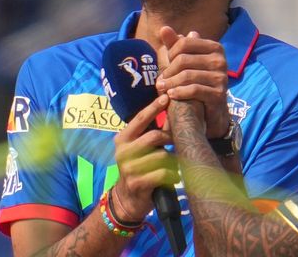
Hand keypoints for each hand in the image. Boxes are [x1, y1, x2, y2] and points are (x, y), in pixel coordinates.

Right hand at [112, 94, 179, 220]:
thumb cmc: (139, 168)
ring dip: (171, 161)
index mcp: (123, 139)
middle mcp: (123, 151)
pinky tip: (171, 178)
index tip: (166, 97)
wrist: (127, 199)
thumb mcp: (139, 149)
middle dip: (169, 138)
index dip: (153, 107)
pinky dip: (172, 175)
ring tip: (171, 166)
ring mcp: (129, 168)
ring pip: (162, 155)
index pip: (139, 119)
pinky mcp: (137, 183)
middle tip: (175, 143)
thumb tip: (170, 111)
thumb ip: (150, 132)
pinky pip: (163, 173)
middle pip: (154, 136)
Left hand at [156, 26, 229, 138]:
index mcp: (214, 47)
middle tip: (160, 82)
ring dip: (170, 84)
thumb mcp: (185, 63)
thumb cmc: (196, 83)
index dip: (170, 53)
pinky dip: (179, 92)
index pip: (185, 42)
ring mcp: (222, 77)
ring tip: (162, 89)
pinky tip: (172, 96)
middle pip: (184, 60)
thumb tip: (164, 28)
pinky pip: (194, 89)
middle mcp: (220, 60)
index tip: (165, 65)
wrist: (211, 111)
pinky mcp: (219, 94)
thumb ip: (175, 46)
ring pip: (187, 75)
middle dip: (168, 71)